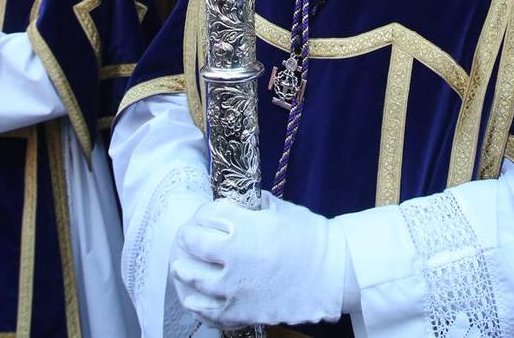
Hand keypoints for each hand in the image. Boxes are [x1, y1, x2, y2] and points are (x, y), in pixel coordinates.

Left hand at [170, 192, 347, 328]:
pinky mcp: (241, 311)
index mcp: (246, 227)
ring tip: (180, 265)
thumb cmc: (310, 238)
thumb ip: (254, 205)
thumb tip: (235, 202)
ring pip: (193, 277)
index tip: (205, 215)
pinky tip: (192, 298)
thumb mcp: (281, 210)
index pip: (208, 214)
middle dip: (187, 236)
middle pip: (193, 242)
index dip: (203, 213)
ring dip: (183, 268)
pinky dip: (196, 303)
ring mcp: (235, 287)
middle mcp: (235, 256)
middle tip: (187, 236)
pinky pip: (207, 309)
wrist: (333, 273)